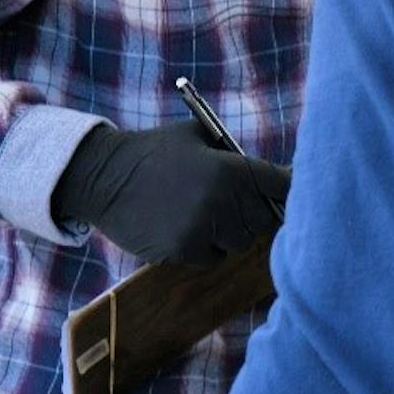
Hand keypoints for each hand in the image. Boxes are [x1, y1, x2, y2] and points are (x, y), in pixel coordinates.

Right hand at [52, 120, 288, 265]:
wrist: (104, 178)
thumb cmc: (156, 152)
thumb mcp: (199, 135)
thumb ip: (237, 153)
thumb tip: (279, 169)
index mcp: (232, 168)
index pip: (283, 186)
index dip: (287, 191)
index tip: (289, 195)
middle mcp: (223, 199)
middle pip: (265, 219)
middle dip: (254, 213)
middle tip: (234, 205)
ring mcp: (203, 227)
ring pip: (241, 241)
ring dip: (230, 233)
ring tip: (206, 215)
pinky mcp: (183, 249)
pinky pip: (215, 257)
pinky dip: (207, 249)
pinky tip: (188, 229)